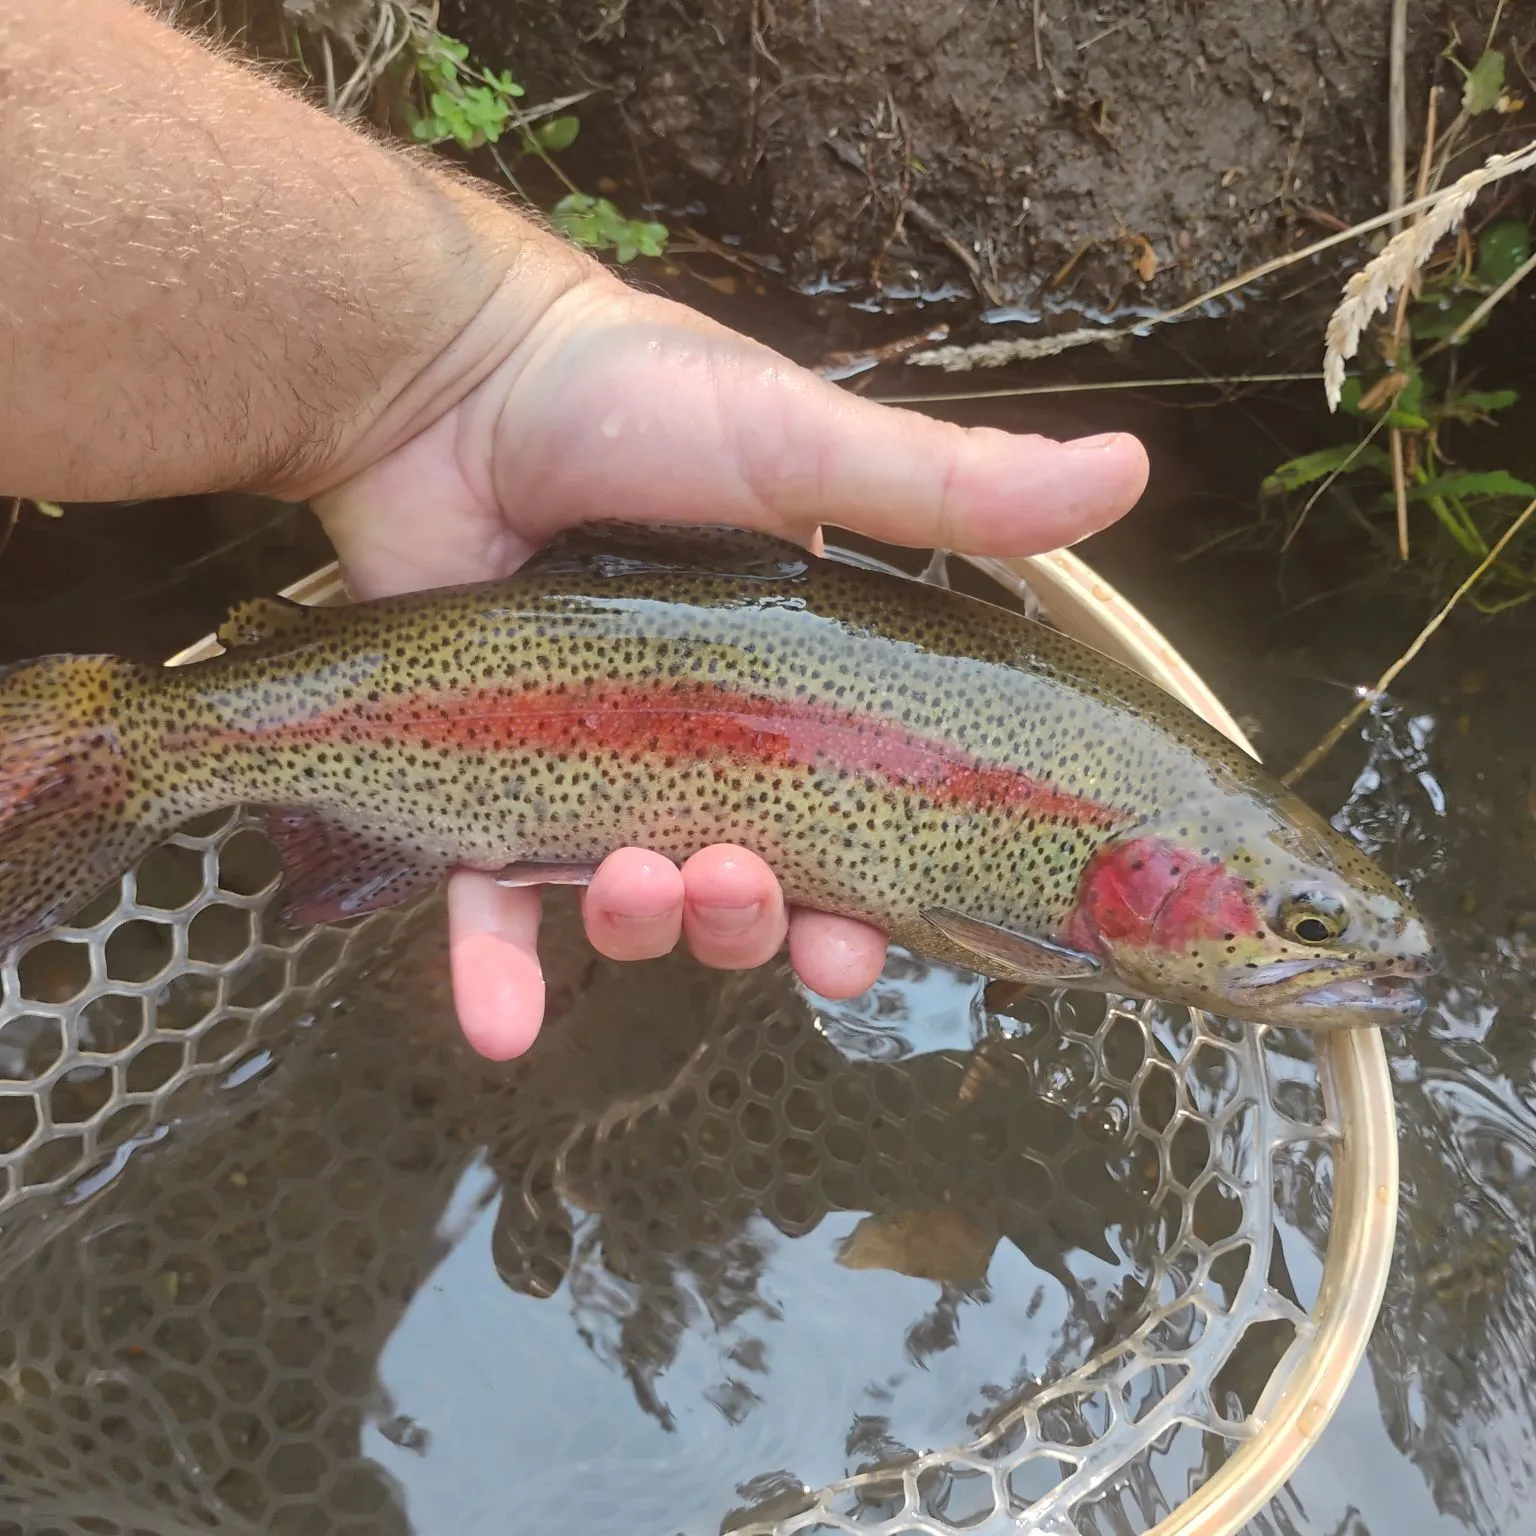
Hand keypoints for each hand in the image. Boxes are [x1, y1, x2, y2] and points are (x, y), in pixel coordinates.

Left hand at [314, 274, 1147, 1059]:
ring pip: (631, 899)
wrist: (446, 372)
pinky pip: (485, 901)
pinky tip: (506, 1034)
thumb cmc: (632, 395)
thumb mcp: (805, 446)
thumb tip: (1135, 471)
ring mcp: (580, 762)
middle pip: (744, 882)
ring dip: (646, 929)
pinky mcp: (469, 773)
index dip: (863, 907)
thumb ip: (951, 492)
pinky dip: (498, 975)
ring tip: (636, 885)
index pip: (849, 825)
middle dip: (753, 920)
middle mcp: (693, 737)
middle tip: (739, 889)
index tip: (861, 947)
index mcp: (788, 684)